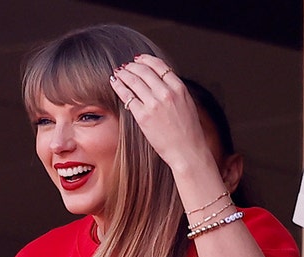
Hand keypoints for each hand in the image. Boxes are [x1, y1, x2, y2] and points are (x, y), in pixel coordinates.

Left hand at [109, 54, 211, 172]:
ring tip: (118, 72)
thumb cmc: (189, 132)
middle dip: (132, 66)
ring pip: (134, 81)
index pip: (159, 65)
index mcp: (179, 88)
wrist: (187, 151)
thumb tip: (160, 82)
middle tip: (126, 66)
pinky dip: (119, 86)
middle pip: (144, 71)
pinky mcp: (143, 116)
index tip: (139, 59)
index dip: (146, 59)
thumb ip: (174, 91)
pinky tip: (115, 83)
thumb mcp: (187, 104)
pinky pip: (127, 96)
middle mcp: (166, 93)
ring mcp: (154, 104)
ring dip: (124, 74)